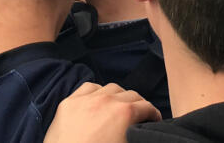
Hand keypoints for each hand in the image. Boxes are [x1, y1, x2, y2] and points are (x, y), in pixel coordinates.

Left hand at [44, 83, 159, 142]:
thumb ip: (137, 135)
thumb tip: (141, 132)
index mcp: (125, 113)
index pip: (147, 107)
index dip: (153, 114)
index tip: (154, 120)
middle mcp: (107, 100)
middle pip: (131, 95)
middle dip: (138, 105)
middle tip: (139, 116)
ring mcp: (86, 100)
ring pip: (111, 88)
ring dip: (118, 96)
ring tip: (118, 108)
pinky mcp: (69, 103)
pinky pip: (88, 88)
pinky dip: (97, 92)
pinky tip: (98, 100)